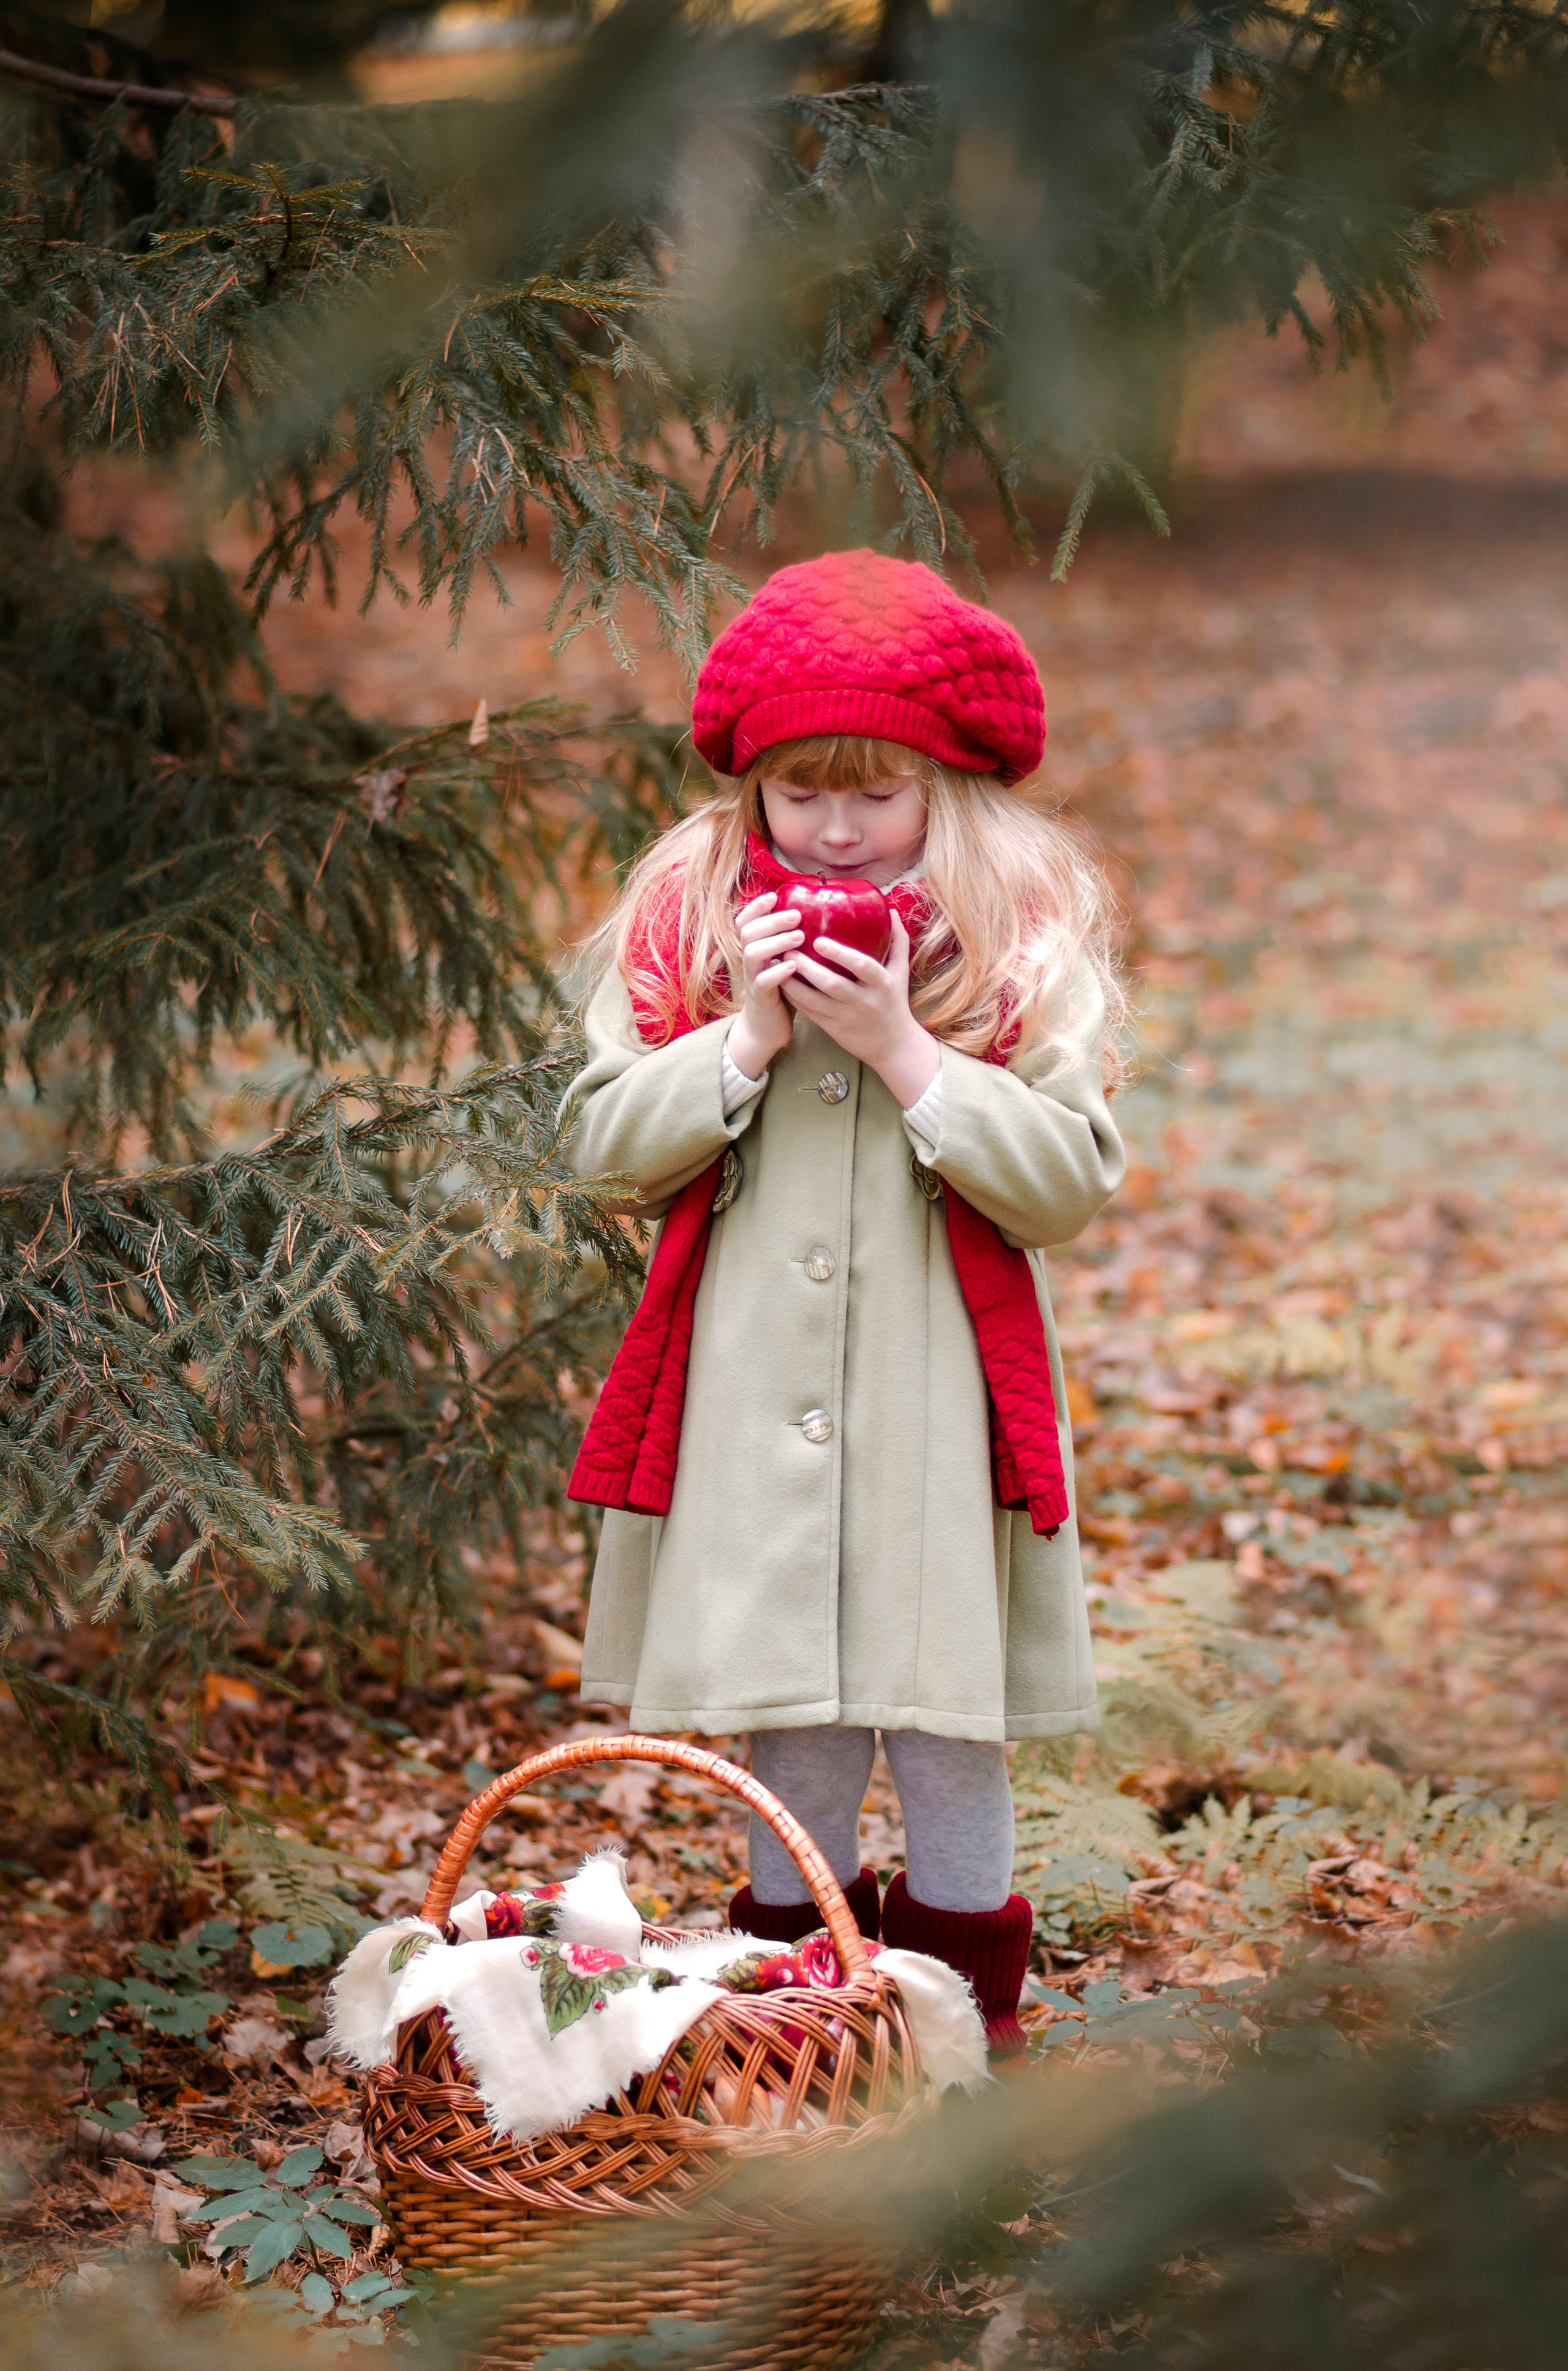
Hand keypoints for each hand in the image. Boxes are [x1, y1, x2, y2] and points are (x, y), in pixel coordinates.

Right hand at [727, 891, 803, 1079]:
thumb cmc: (782, 989)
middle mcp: (750, 961)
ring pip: (753, 954)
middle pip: (748, 932)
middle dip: (771, 920)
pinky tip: (793, 967)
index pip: (745, 921)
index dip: (756, 906)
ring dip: (776, 942)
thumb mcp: (784, 960)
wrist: (766, 1027)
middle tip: (797, 916)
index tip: (774, 896)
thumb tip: (818, 915)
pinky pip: (764, 982)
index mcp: (754, 948)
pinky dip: (778, 972)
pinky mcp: (761, 998)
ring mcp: (753, 979)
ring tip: (799, 937)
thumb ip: (791, 941)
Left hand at [783, 912, 940, 1109]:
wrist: (893, 1046)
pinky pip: (808, 1012)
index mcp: (882, 984)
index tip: (819, 940)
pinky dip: (793, 997)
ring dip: (792, 982)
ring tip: (777, 963)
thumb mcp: (901, 972)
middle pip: (832, 984)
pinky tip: (780, 981)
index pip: (862, 966)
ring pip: (814, 1000)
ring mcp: (846, 1017)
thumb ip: (898, 941)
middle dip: (807, 967)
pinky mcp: (832, 1029)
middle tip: (788, 949)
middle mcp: (863, 1002)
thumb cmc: (895, 1002)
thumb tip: (891, 910)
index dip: (841, 954)